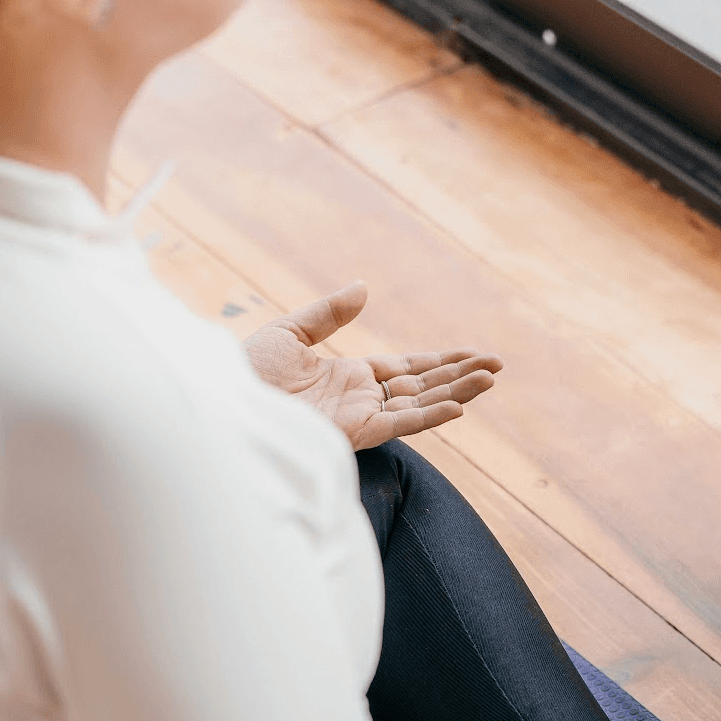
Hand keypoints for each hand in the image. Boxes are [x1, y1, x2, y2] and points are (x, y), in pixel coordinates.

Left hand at [244, 280, 502, 450]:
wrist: (223, 406)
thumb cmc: (246, 374)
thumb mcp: (289, 333)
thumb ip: (329, 314)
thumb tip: (363, 287)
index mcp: (348, 377)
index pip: (406, 369)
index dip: (440, 360)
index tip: (472, 355)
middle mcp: (360, 400)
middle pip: (422, 386)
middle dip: (459, 375)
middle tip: (497, 366)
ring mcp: (359, 418)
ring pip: (419, 405)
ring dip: (456, 392)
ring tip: (491, 379)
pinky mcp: (352, 434)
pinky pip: (399, 426)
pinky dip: (428, 417)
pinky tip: (457, 406)